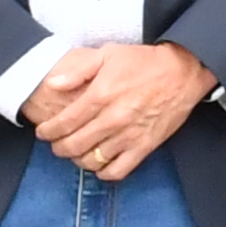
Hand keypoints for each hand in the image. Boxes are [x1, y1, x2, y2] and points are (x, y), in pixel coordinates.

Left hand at [34, 42, 215, 181]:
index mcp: (101, 95)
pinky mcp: (145, 146)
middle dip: (58, 148)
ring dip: (78, 160)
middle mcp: (113, 118)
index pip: (64, 123)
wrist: (182, 71)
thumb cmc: (144, 61)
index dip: (48, 131)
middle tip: (55, 144)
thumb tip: (53, 85)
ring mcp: (129, 135)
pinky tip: (99, 165)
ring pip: (92, 160)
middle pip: (74, 145)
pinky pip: (118, 171)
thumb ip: (78, 70)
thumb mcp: (108, 54)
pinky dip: (104, 173)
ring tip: (75, 153)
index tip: (43, 132)